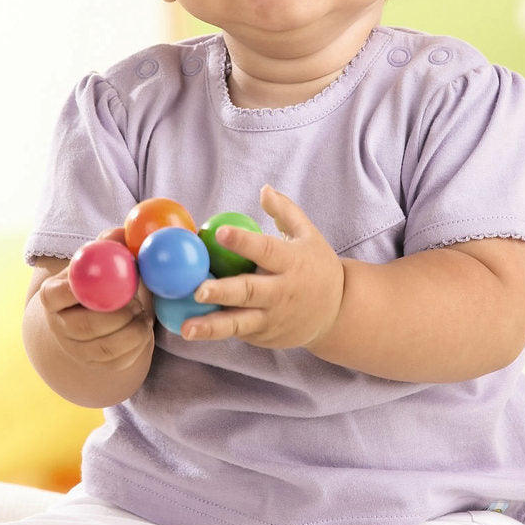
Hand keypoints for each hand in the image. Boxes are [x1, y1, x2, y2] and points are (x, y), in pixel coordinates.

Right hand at [37, 228, 153, 374]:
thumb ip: (111, 243)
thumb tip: (123, 233)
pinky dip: (137, 346)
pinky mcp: (95, 365)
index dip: (88, 290)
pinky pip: (118, 361)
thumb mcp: (102, 256)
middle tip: (138, 304)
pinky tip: (143, 329)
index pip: (59, 294)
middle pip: (85, 326)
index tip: (115, 283)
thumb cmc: (101, 276)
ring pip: (104, 348)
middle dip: (117, 316)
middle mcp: (58, 325)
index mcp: (51, 294)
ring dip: (132, 332)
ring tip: (143, 314)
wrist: (98, 308)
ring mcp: (75, 349)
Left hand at [184, 186, 344, 349]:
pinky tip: (192, 330)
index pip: (266, 249)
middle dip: (223, 292)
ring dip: (212, 326)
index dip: (243, 241)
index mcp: (292, 262)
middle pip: (250, 291)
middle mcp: (282, 292)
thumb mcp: (308, 234)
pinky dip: (216, 332)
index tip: (219, 233)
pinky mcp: (264, 336)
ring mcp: (273, 318)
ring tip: (186, 328)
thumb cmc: (315, 265)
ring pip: (240, 322)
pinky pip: (238, 331)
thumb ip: (285, 211)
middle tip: (197, 290)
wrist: (338, 311)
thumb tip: (264, 188)